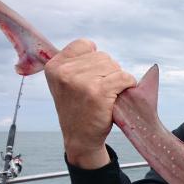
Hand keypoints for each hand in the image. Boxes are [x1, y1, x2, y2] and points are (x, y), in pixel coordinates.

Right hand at [44, 39, 135, 168]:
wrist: (80, 138)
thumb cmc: (78, 108)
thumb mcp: (65, 83)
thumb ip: (74, 64)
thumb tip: (93, 46)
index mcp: (54, 66)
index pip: (85, 45)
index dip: (95, 60)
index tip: (92, 76)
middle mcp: (64, 72)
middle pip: (103, 56)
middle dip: (108, 72)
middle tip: (99, 91)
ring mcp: (80, 82)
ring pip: (114, 66)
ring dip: (117, 80)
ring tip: (106, 95)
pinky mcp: (98, 92)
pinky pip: (124, 78)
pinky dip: (128, 85)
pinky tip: (120, 96)